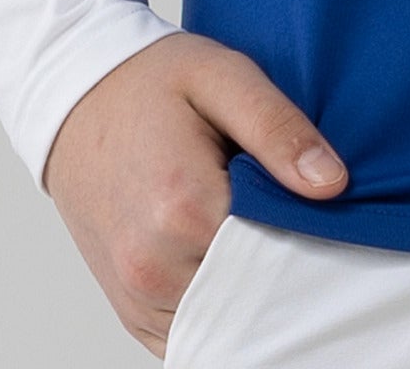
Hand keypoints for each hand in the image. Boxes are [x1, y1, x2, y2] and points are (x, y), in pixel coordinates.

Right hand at [41, 31, 349, 356]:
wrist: (77, 101)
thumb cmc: (151, 83)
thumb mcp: (224, 76)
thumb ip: (278, 129)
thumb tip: (332, 184)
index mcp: (183, 208)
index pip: (281, 250)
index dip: (314, 228)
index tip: (323, 202)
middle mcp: (154, 268)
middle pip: (257, 292)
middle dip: (286, 261)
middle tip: (293, 211)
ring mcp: (138, 297)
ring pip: (228, 320)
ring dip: (253, 287)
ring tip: (257, 225)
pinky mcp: (133, 312)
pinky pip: (195, 334)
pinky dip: (223, 306)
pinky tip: (232, 256)